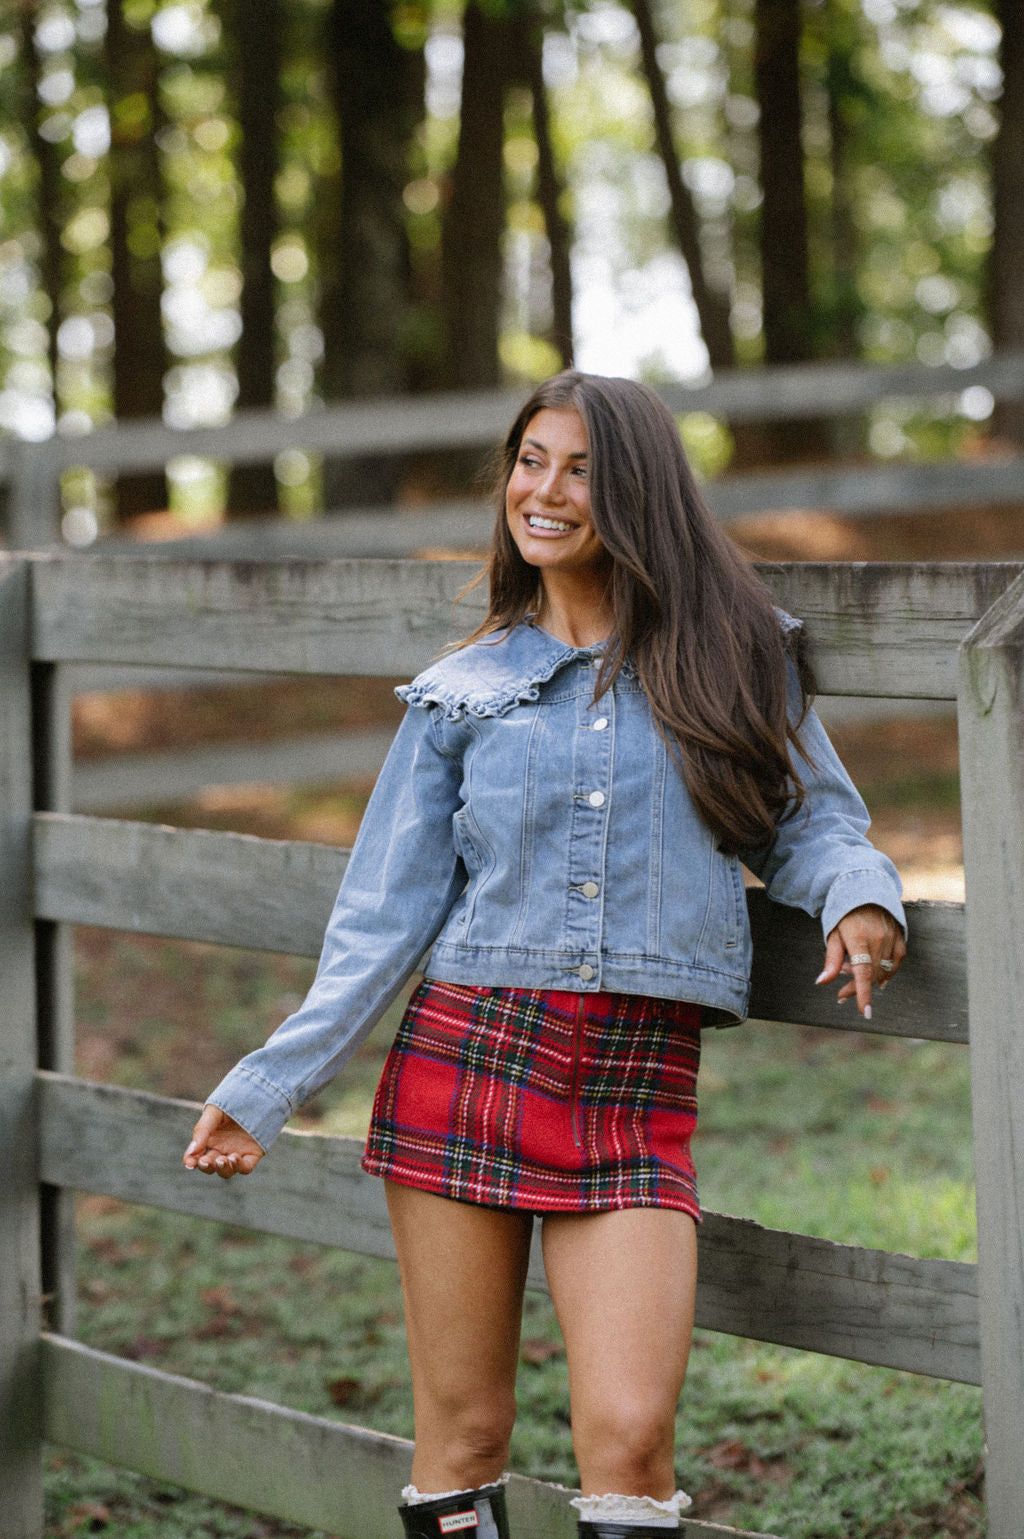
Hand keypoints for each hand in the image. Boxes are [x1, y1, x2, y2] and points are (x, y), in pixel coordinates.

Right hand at [183, 1104, 263, 1178]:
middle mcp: (222, 1149)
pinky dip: (240, 1167)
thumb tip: (191, 1153)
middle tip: (205, 1161)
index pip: (196, 1156)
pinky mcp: (253, 1154)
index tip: (189, 1163)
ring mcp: (237, 1153)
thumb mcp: (214, 1112)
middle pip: (211, 1166)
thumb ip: (202, 1131)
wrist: (258, 1092)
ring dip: (223, 1169)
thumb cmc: (232, 1102)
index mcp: (209, 1140)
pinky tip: (235, 1157)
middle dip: (207, 1166)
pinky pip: (246, 1167)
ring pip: (227, 1170)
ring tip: (222, 1160)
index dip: (190, 1161)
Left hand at [816, 903, 905, 1019]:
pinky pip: (896, 961)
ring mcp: (891, 937)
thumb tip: (822, 982)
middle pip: (871, 974)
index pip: (862, 972)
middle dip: (856, 987)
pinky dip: (887, 972)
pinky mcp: (900, 936)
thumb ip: (831, 960)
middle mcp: (878, 938)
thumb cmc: (844, 914)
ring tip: (851, 970)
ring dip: (868, 977)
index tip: (866, 1012)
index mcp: (858, 938)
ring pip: (883, 970)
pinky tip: (878, 979)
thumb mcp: (833, 935)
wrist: (865, 890)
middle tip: (841, 992)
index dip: (863, 993)